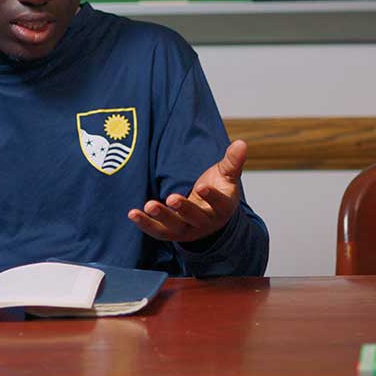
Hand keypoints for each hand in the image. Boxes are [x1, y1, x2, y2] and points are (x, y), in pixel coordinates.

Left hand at [128, 140, 246, 243]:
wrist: (210, 215)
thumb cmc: (218, 191)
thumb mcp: (227, 175)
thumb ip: (232, 161)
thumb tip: (242, 142)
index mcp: (223, 208)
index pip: (219, 204)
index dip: (211, 197)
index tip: (201, 187)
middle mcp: (205, 222)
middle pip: (195, 218)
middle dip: (183, 209)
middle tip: (172, 198)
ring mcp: (188, 230)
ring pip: (174, 227)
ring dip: (161, 217)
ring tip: (149, 205)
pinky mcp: (172, 233)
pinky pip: (157, 231)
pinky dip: (145, 224)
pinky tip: (133, 213)